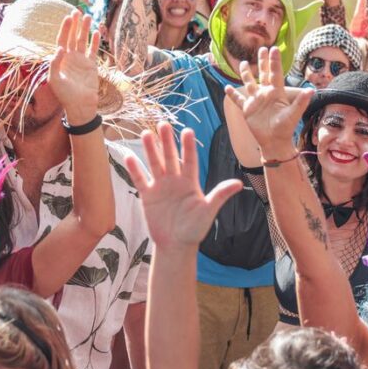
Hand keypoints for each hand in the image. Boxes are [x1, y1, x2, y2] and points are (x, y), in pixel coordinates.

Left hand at [48, 12, 100, 120]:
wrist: (80, 105)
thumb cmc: (64, 95)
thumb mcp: (54, 80)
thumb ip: (54, 64)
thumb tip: (59, 48)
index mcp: (60, 59)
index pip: (62, 39)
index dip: (65, 28)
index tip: (68, 17)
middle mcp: (70, 57)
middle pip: (72, 37)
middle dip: (75, 24)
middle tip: (78, 11)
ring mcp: (81, 60)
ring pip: (83, 40)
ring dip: (85, 29)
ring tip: (88, 16)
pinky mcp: (91, 65)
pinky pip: (93, 50)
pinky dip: (95, 41)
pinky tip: (96, 31)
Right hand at [127, 123, 242, 247]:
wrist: (176, 244)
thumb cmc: (195, 229)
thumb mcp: (208, 210)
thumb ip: (220, 195)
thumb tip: (238, 183)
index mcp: (190, 182)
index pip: (189, 160)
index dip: (188, 146)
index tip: (188, 131)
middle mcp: (174, 180)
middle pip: (170, 157)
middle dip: (167, 141)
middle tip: (163, 124)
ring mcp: (160, 186)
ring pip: (154, 164)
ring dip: (150, 150)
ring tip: (146, 134)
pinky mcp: (148, 195)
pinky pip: (140, 179)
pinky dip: (134, 169)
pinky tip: (128, 156)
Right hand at [225, 47, 312, 154]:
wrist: (274, 142)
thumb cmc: (285, 128)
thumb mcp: (293, 114)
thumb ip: (301, 102)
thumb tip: (312, 90)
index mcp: (276, 92)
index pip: (275, 73)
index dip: (274, 62)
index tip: (273, 49)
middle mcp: (265, 94)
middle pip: (263, 74)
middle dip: (262, 62)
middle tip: (261, 48)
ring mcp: (256, 101)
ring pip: (249, 83)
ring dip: (246, 74)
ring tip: (244, 63)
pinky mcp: (247, 109)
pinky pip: (238, 100)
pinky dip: (232, 95)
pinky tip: (227, 88)